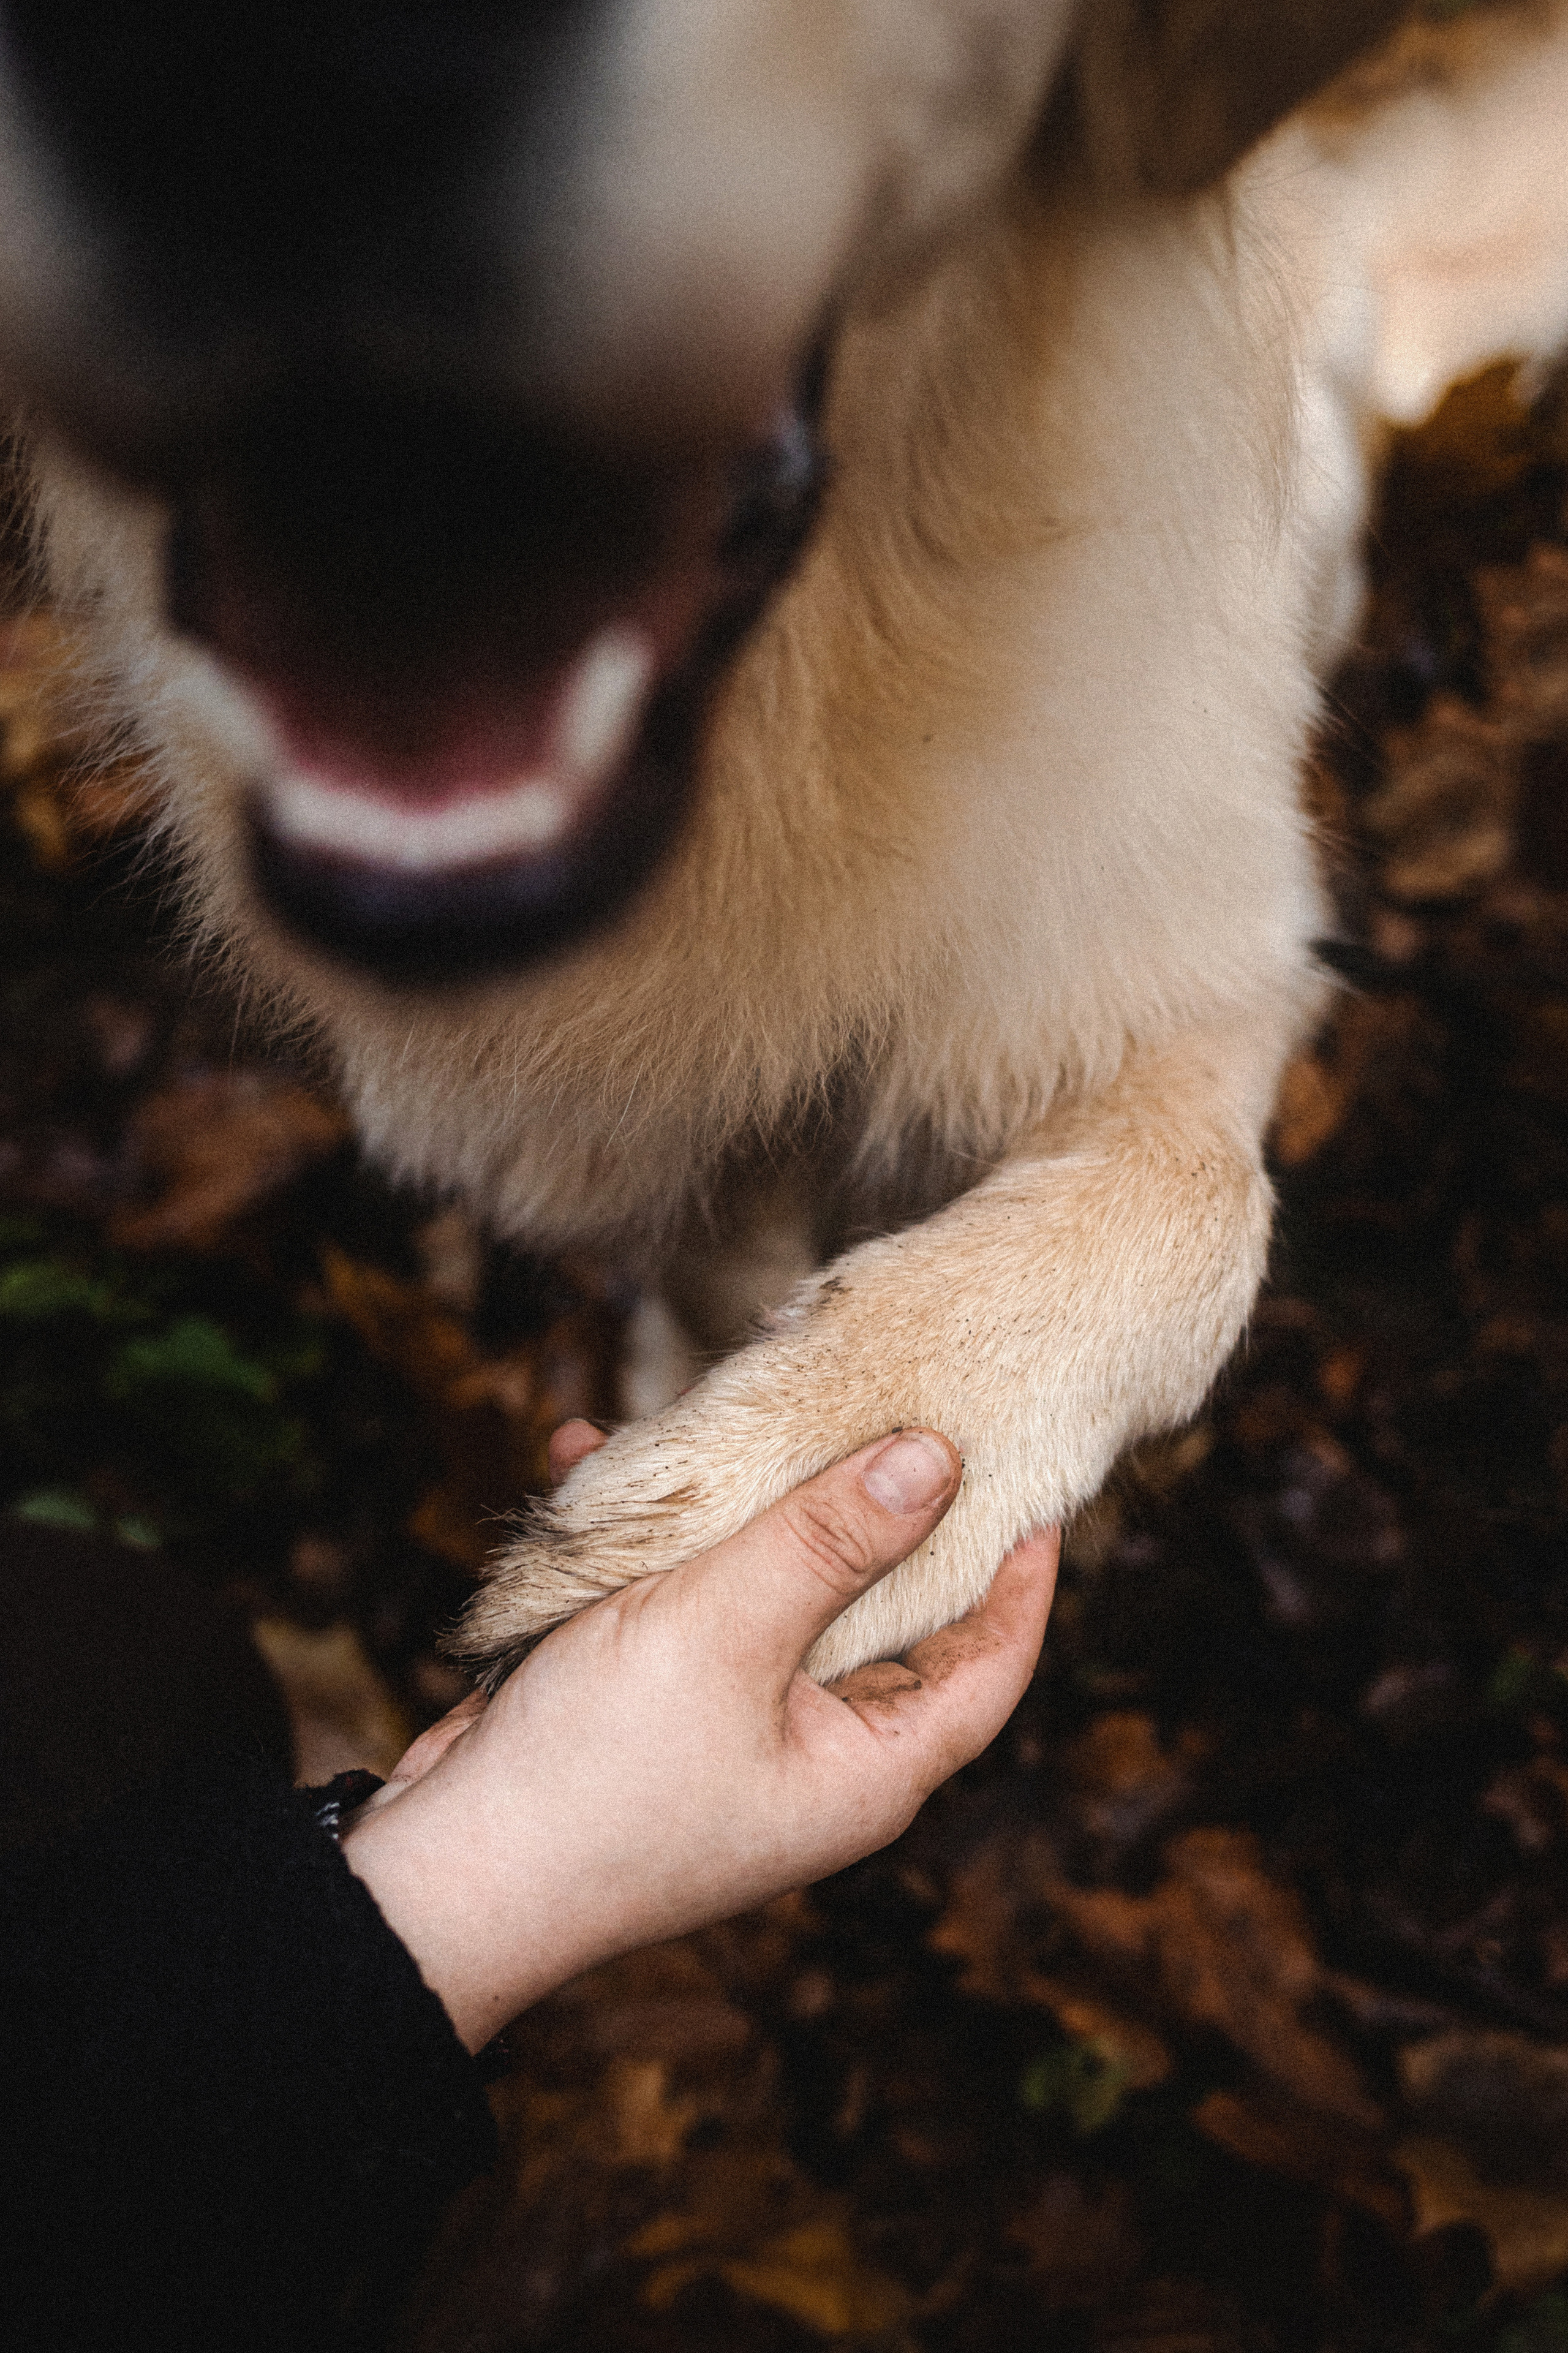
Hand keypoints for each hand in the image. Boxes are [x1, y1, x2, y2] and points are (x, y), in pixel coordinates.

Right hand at [343, 1422, 1057, 2050]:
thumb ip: (829, 1540)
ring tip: (725, 1404)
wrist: (440, 1882)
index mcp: (866, 1768)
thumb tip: (936, 1460)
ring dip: (739, 1502)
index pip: (989, 1661)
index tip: (1029, 1471)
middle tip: (877, 1396)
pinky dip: (644, 1537)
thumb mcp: (725, 1632)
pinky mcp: (652, 1706)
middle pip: (881, 1611)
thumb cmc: (597, 1778)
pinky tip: (586, 1457)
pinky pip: (676, 1600)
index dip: (1019, 1570)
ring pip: (770, 1590)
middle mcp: (814, 1753)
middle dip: (866, 1502)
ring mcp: (730, 1730)